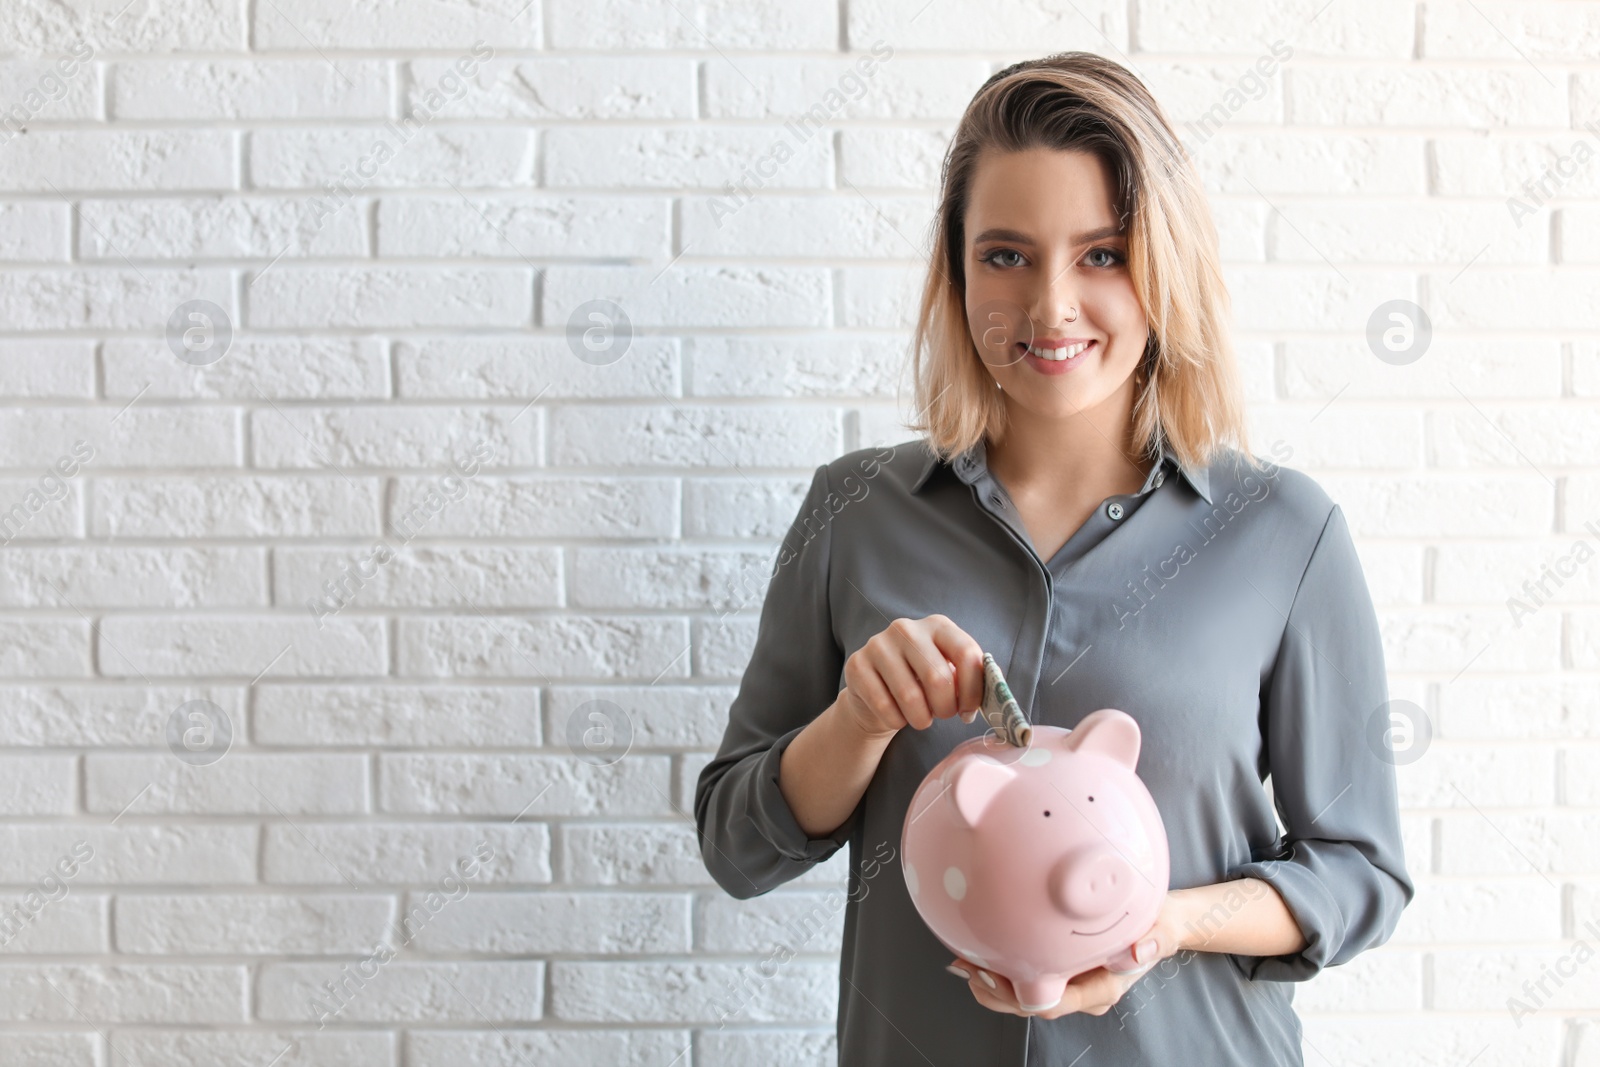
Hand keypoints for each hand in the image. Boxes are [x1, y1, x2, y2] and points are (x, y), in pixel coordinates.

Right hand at [836, 615, 984, 740]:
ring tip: (921, 718)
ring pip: (911, 697)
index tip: (969, 710)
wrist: (875, 692)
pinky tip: (897, 716)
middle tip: (943, 715)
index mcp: (938, 625)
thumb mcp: (948, 673)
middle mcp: (907, 629)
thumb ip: (969, 679)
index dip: (974, 690)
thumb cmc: (920, 684)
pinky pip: (885, 707)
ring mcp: (878, 645)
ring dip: (921, 719)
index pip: (967, 654)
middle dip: (946, 708)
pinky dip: (897, 722)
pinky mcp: (857, 665)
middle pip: (939, 678)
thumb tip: (994, 700)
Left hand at [947, 890, 1187, 1019]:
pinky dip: (1001, 968)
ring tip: (964, 963)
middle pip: (1033, 1005)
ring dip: (993, 983)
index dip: (1025, 997)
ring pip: (1024, 996)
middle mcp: (1082, 992)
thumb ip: (1155, 938)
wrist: (1161, 922)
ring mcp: (1070, 983)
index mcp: (1103, 987)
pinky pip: (1026, 978)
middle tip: (969, 971)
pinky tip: (979, 952)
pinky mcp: (1060, 970)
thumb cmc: (1157, 923)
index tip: (997, 979)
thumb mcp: (1162, 926)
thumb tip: (1138, 951)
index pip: (1059, 1003)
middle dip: (998, 994)